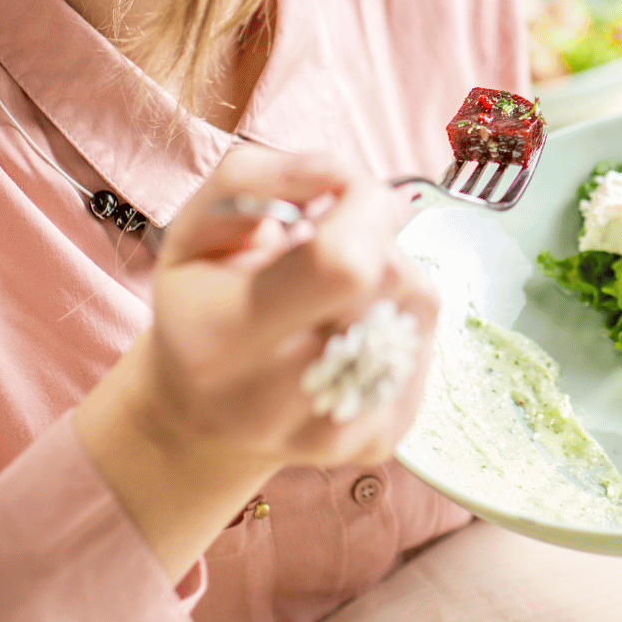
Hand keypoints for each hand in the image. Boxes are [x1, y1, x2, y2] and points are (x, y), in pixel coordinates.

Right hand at [74, 147, 436, 578]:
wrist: (200, 414)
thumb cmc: (200, 304)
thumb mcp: (195, 226)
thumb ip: (258, 178)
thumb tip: (349, 178)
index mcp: (221, 339)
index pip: (341, 263)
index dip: (362, 206)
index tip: (340, 194)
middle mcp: (274, 401)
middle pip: (389, 280)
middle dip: (374, 236)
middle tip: (332, 242)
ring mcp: (333, 433)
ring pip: (418, 307)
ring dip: (392, 273)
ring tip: (337, 288)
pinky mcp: (378, 443)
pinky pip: (427, 344)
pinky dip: (401, 317)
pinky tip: (354, 325)